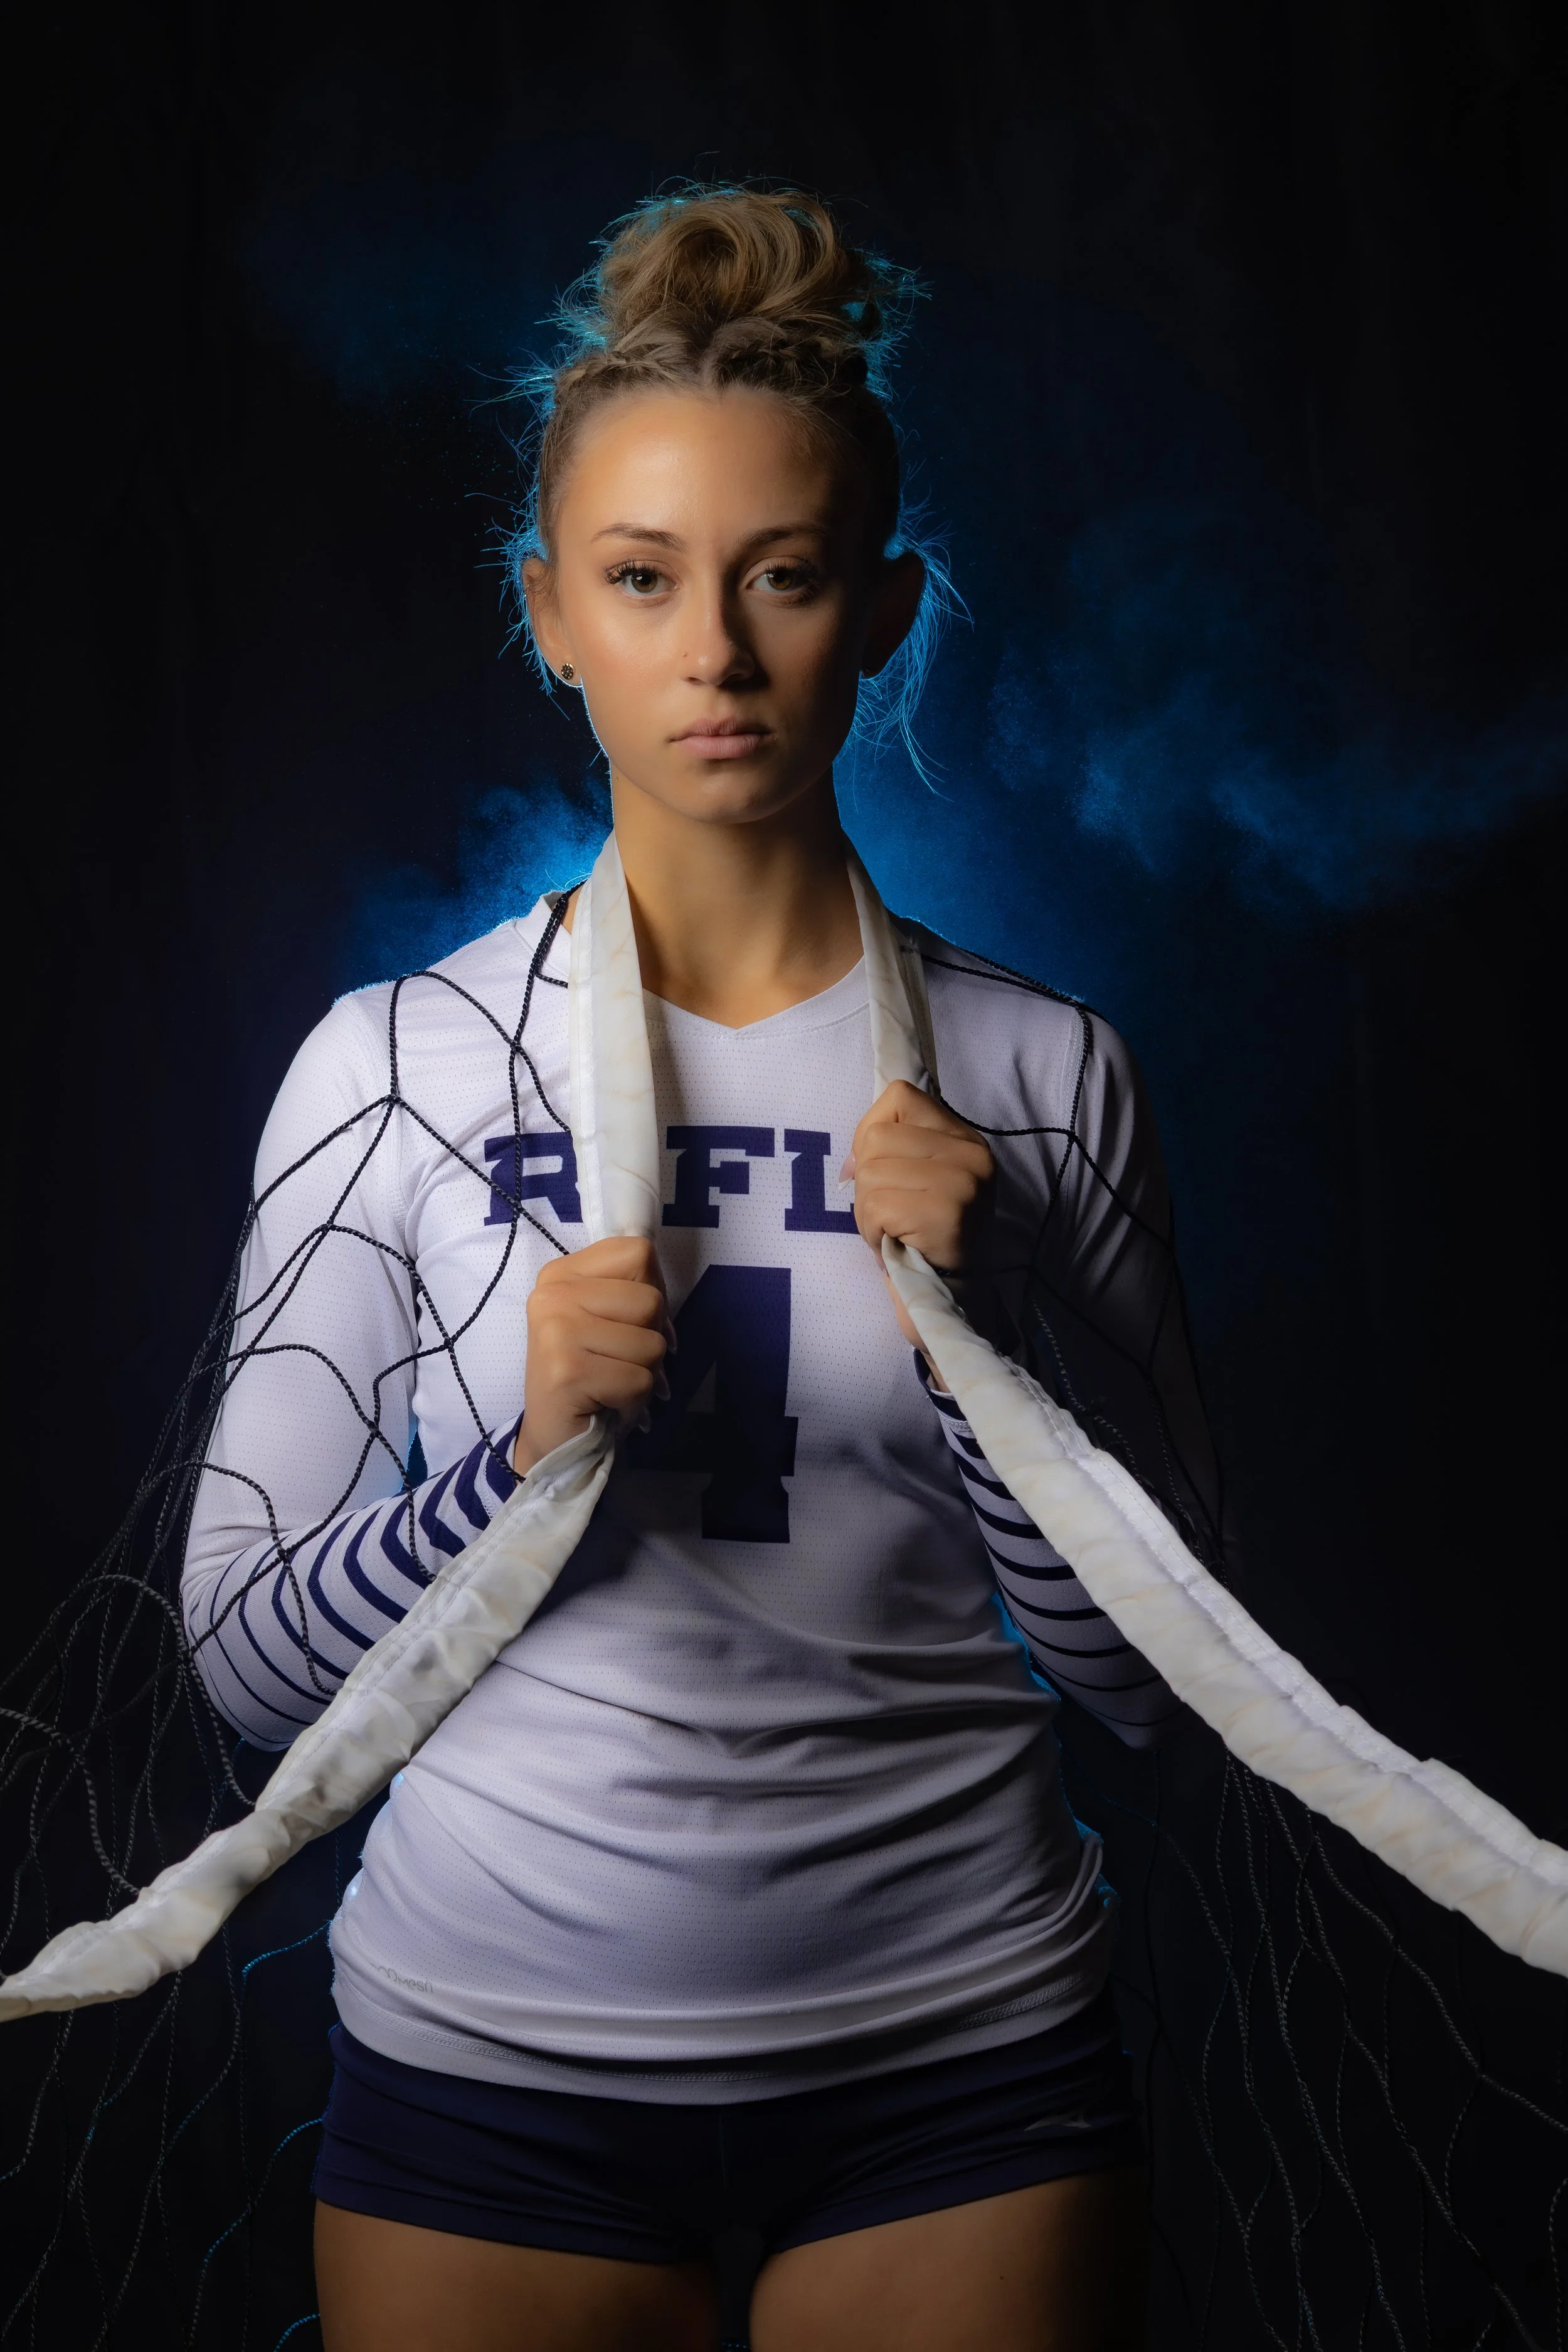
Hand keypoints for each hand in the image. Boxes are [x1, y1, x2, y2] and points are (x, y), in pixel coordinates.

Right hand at [514, 1237, 671, 1474]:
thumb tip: (665, 1299)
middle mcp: (552, 1295)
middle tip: (621, 1362)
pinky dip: (635, 1401)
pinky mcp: (567, 1372)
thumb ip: (632, 1293)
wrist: (555, 1438)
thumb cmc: (589, 1376)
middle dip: (651, 1340)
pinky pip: (639, 1380)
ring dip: (644, 1374)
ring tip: (613, 1384)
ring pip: (650, 1344)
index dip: (654, 1289)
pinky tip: (608, 1404)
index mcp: (561, 1274)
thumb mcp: (606, 1321)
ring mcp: (556, 1332)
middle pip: (650, 1300)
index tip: (634, 1322)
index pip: (639, 1253)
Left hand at [847, 1082, 995, 1361]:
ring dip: (867, 1211)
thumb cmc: (927, 1242)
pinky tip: (896, 1245)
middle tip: (891, 1216)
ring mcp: (963, 1183)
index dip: (872, 1134)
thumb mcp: (915, 1185)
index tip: (882, 1172)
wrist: (955, 1306)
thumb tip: (851, 1159)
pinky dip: (872, 1230)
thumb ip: (889, 1153)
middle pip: (877, 1138)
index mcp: (966, 1140)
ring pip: (872, 1173)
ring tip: (894, 1232)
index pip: (898, 1097)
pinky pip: (877, 1205)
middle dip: (868, 1182)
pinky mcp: (947, 1214)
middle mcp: (972, 1155)